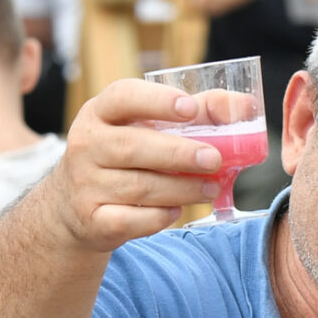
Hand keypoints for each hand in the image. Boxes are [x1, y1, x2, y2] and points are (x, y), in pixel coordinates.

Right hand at [45, 78, 230, 251]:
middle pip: (134, 147)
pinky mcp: (91, 220)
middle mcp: (85, 145)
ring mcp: (84, 184)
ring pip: (139, 187)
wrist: (73, 205)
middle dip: (179, 154)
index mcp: (100, 113)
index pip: (123, 97)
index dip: (157, 101)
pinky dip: (158, 217)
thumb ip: (197, 113)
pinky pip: (130, 220)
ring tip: (211, 188)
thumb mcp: (148, 127)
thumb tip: (244, 106)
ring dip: (181, 189)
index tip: (190, 108)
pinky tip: (176, 212)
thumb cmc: (125, 157)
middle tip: (214, 159)